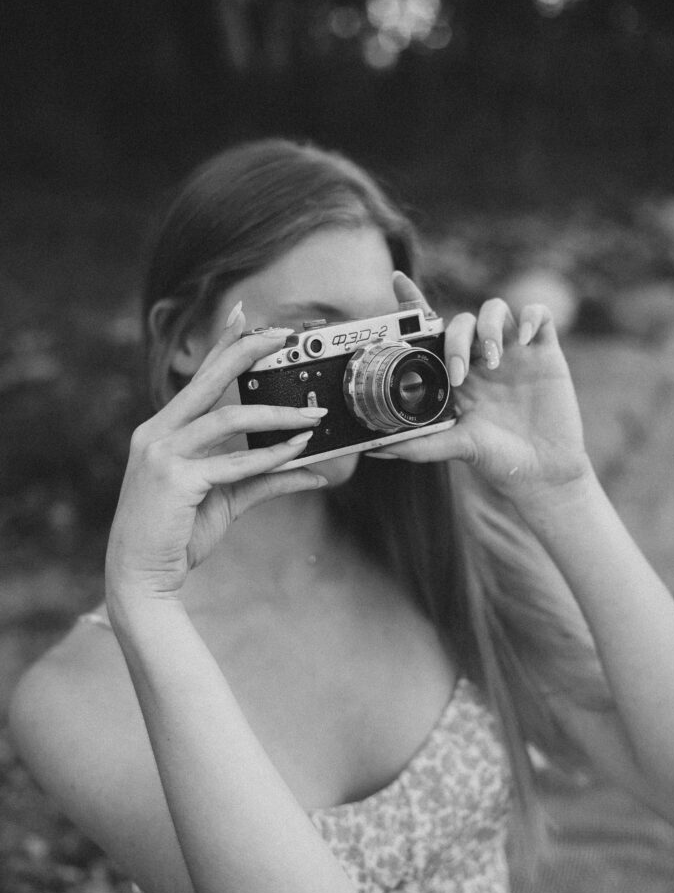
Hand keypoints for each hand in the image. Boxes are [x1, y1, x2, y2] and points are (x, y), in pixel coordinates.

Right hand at [105, 308, 327, 600]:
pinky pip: (234, 461)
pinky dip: (272, 455)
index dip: (221, 344)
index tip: (243, 315)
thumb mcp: (224, 499)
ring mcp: (163, 454)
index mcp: (162, 431)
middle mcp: (157, 433)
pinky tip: (300, 451)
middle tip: (282, 335)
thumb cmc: (177, 534)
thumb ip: (264, 479)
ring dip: (277, 413)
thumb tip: (313, 470)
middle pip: (208, 380)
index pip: (197, 378)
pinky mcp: (176, 479)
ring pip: (228, 418)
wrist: (140, 576)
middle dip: (245, 350)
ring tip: (313, 413)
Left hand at [372, 273, 592, 501]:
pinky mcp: (545, 353)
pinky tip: (526, 340)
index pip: (433, 331)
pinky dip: (532, 317)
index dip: (415, 303)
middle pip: (462, 321)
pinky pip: (539, 315)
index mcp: (456, 375)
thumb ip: (418, 445)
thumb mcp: (454, 448)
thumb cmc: (497, 460)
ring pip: (496, 310)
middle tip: (461, 374)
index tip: (396, 280)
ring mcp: (513, 354)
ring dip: (489, 328)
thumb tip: (375, 449)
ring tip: (493, 361)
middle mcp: (481, 359)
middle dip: (457, 339)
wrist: (542, 473)